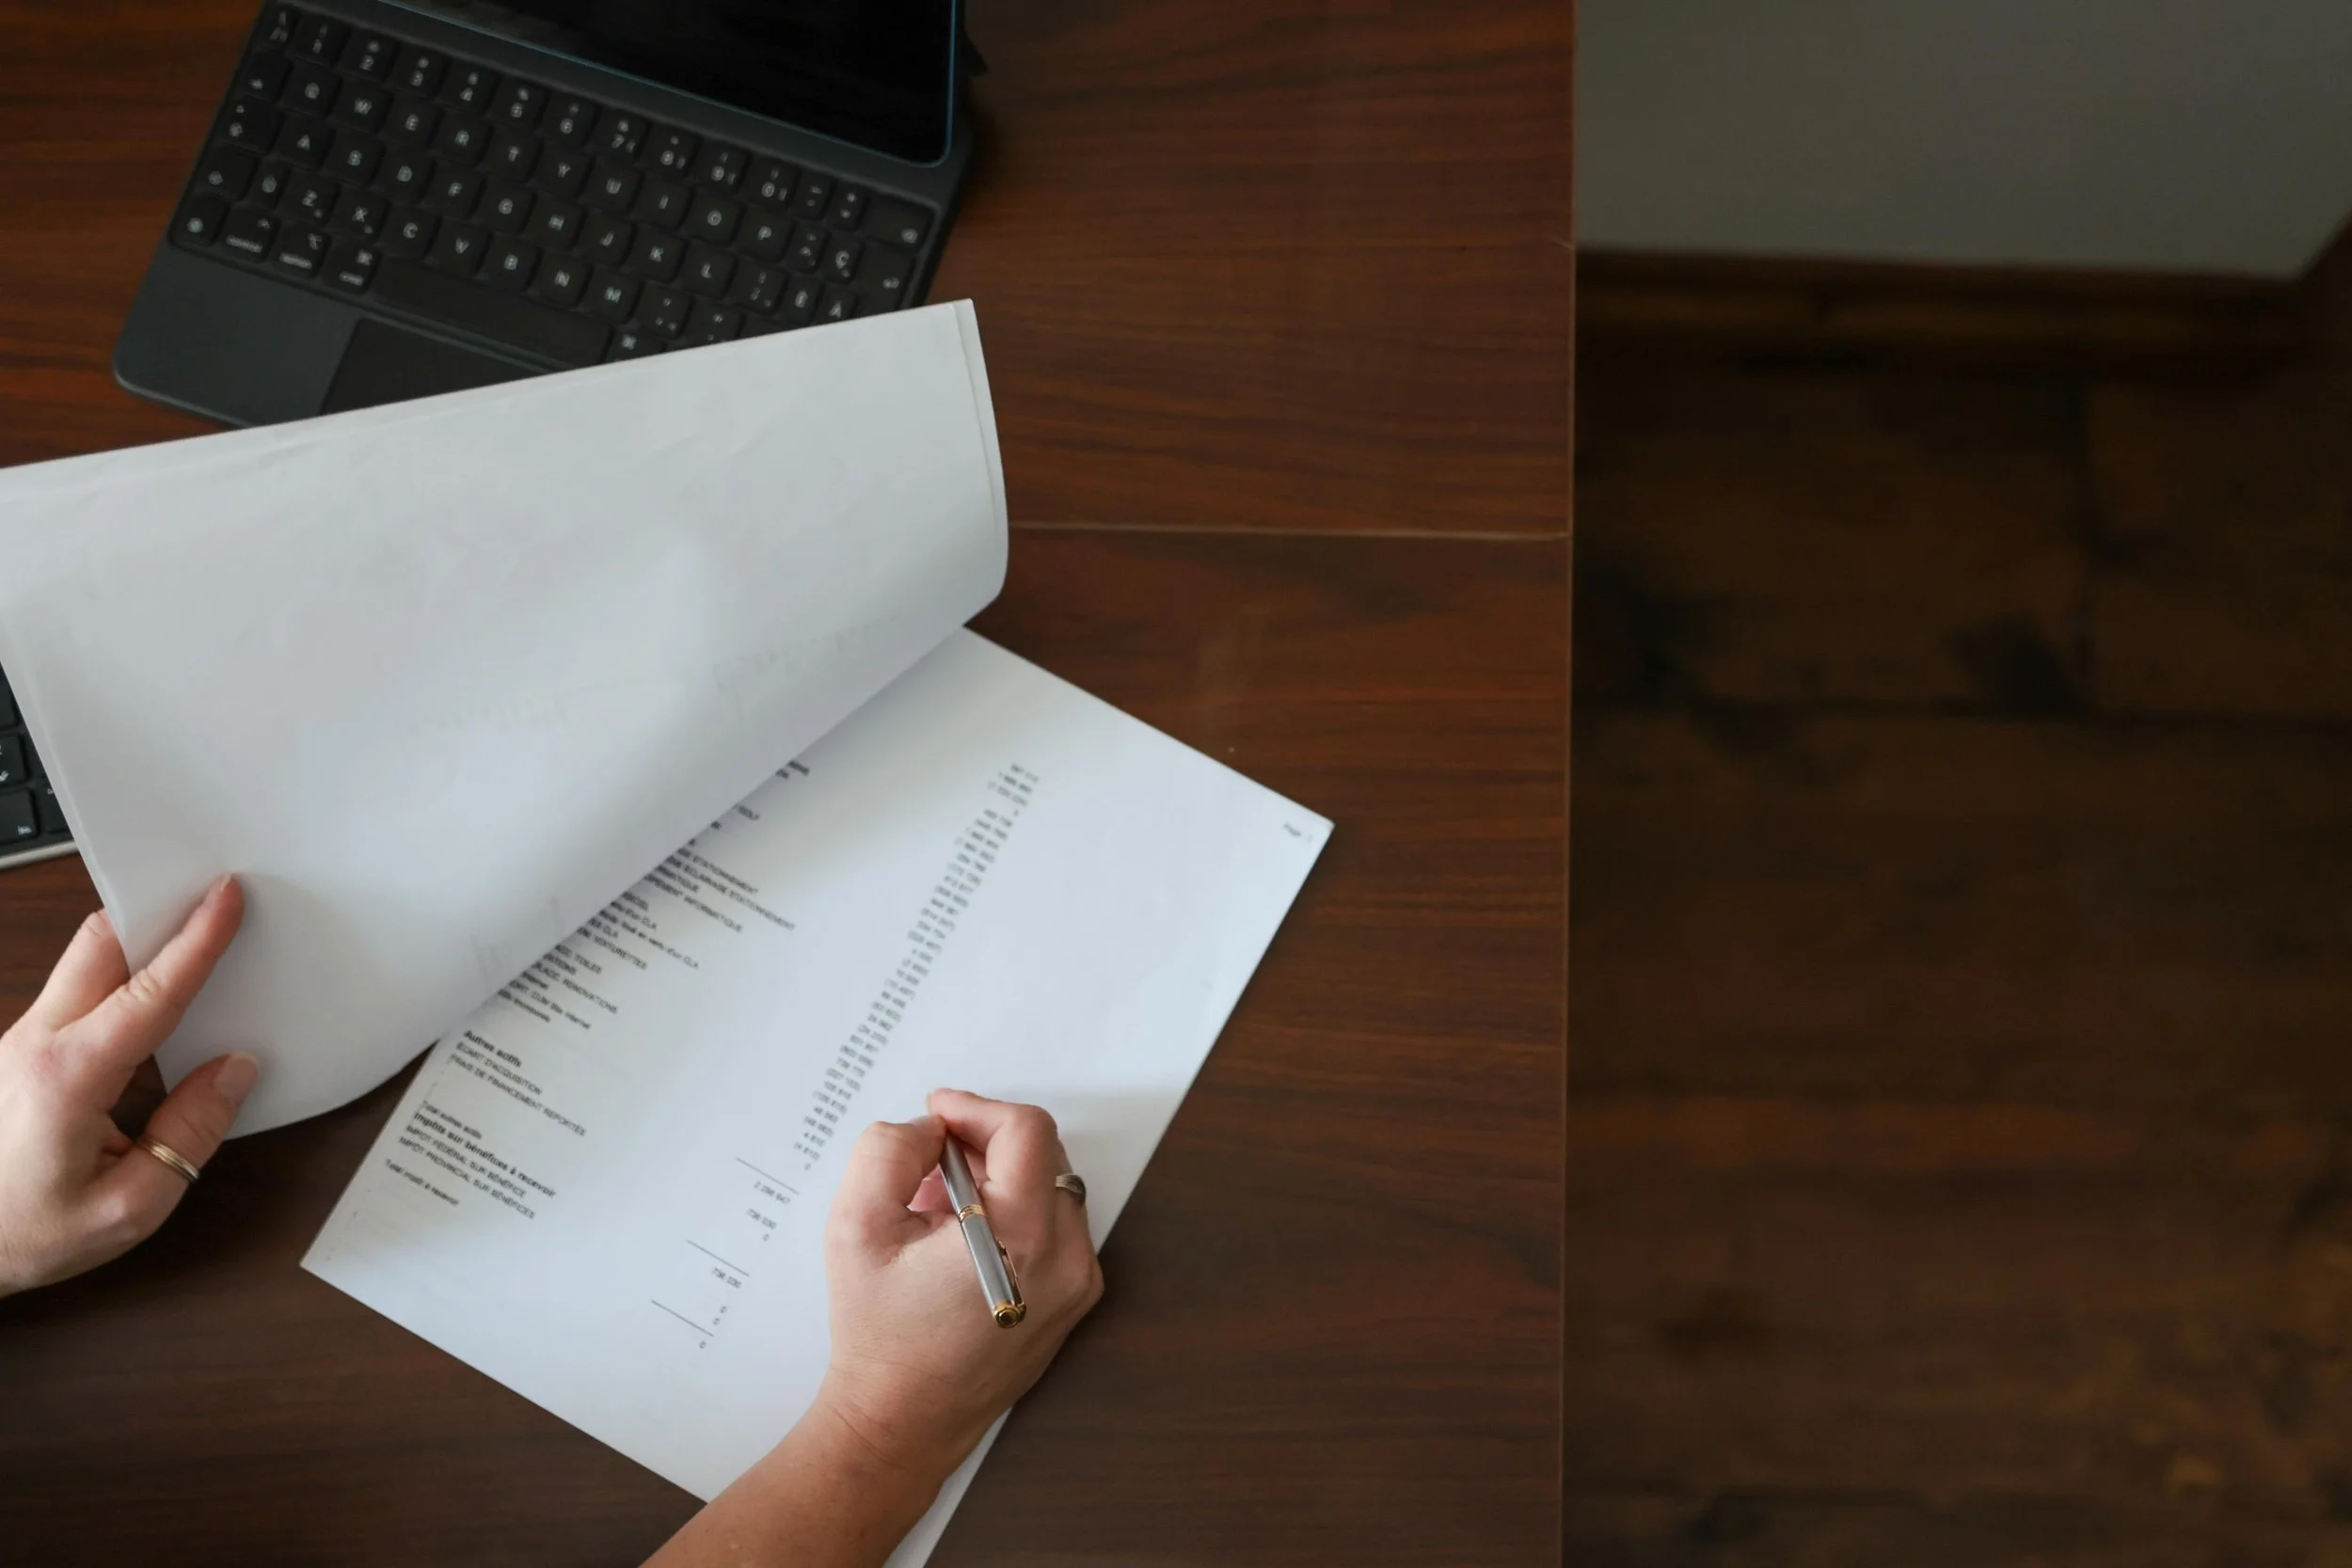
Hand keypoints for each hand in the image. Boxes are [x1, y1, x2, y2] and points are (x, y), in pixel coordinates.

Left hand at [0, 876, 257, 1295]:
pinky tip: (152, 1016)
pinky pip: (76, 996)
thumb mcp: (129, 1207)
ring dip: (137, 948)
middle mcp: (35, 1044)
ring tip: (189, 948)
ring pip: (84, 963)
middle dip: (155, 911)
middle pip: (99, 944)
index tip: (225, 897)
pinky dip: (119, 985)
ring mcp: (19, 1042)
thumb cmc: (23, 1234)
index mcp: (67, 1077)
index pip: (148, 991)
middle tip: (208, 896)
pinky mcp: (18, 1051)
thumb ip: (191, 1134)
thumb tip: (235, 1071)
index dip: (195, 940)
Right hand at [813, 1089, 1103, 1481]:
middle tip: (927, 1162)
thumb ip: (889, 1151)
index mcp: (1024, 1238)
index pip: (1025, 1131)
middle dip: (984, 1143)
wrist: (901, 1424)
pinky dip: (1014, 1211)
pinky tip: (961, 1236)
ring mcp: (1078, 1284)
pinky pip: (1055, 1225)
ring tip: (937, 1205)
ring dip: (999, 1175)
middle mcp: (1068, 1260)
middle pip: (1043, 1155)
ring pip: (1051, 1187)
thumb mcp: (857, 1225)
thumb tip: (931, 1129)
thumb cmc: (878, 1335)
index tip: (936, 1115)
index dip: (976, 1109)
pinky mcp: (1073, 1301)